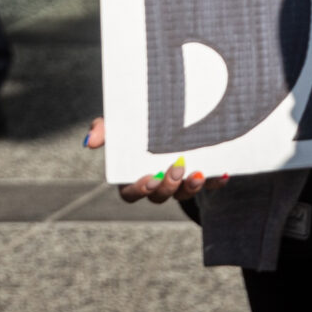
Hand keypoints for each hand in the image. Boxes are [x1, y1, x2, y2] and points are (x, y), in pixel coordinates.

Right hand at [86, 116, 225, 204]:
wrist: (174, 115)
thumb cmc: (139, 123)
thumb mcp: (120, 122)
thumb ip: (104, 128)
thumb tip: (89, 141)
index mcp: (132, 175)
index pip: (130, 193)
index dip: (139, 190)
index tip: (149, 178)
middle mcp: (156, 183)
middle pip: (159, 197)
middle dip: (168, 187)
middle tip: (176, 169)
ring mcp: (179, 182)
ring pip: (183, 195)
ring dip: (191, 188)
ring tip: (198, 173)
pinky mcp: (202, 176)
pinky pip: (209, 184)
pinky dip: (215, 181)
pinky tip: (222, 172)